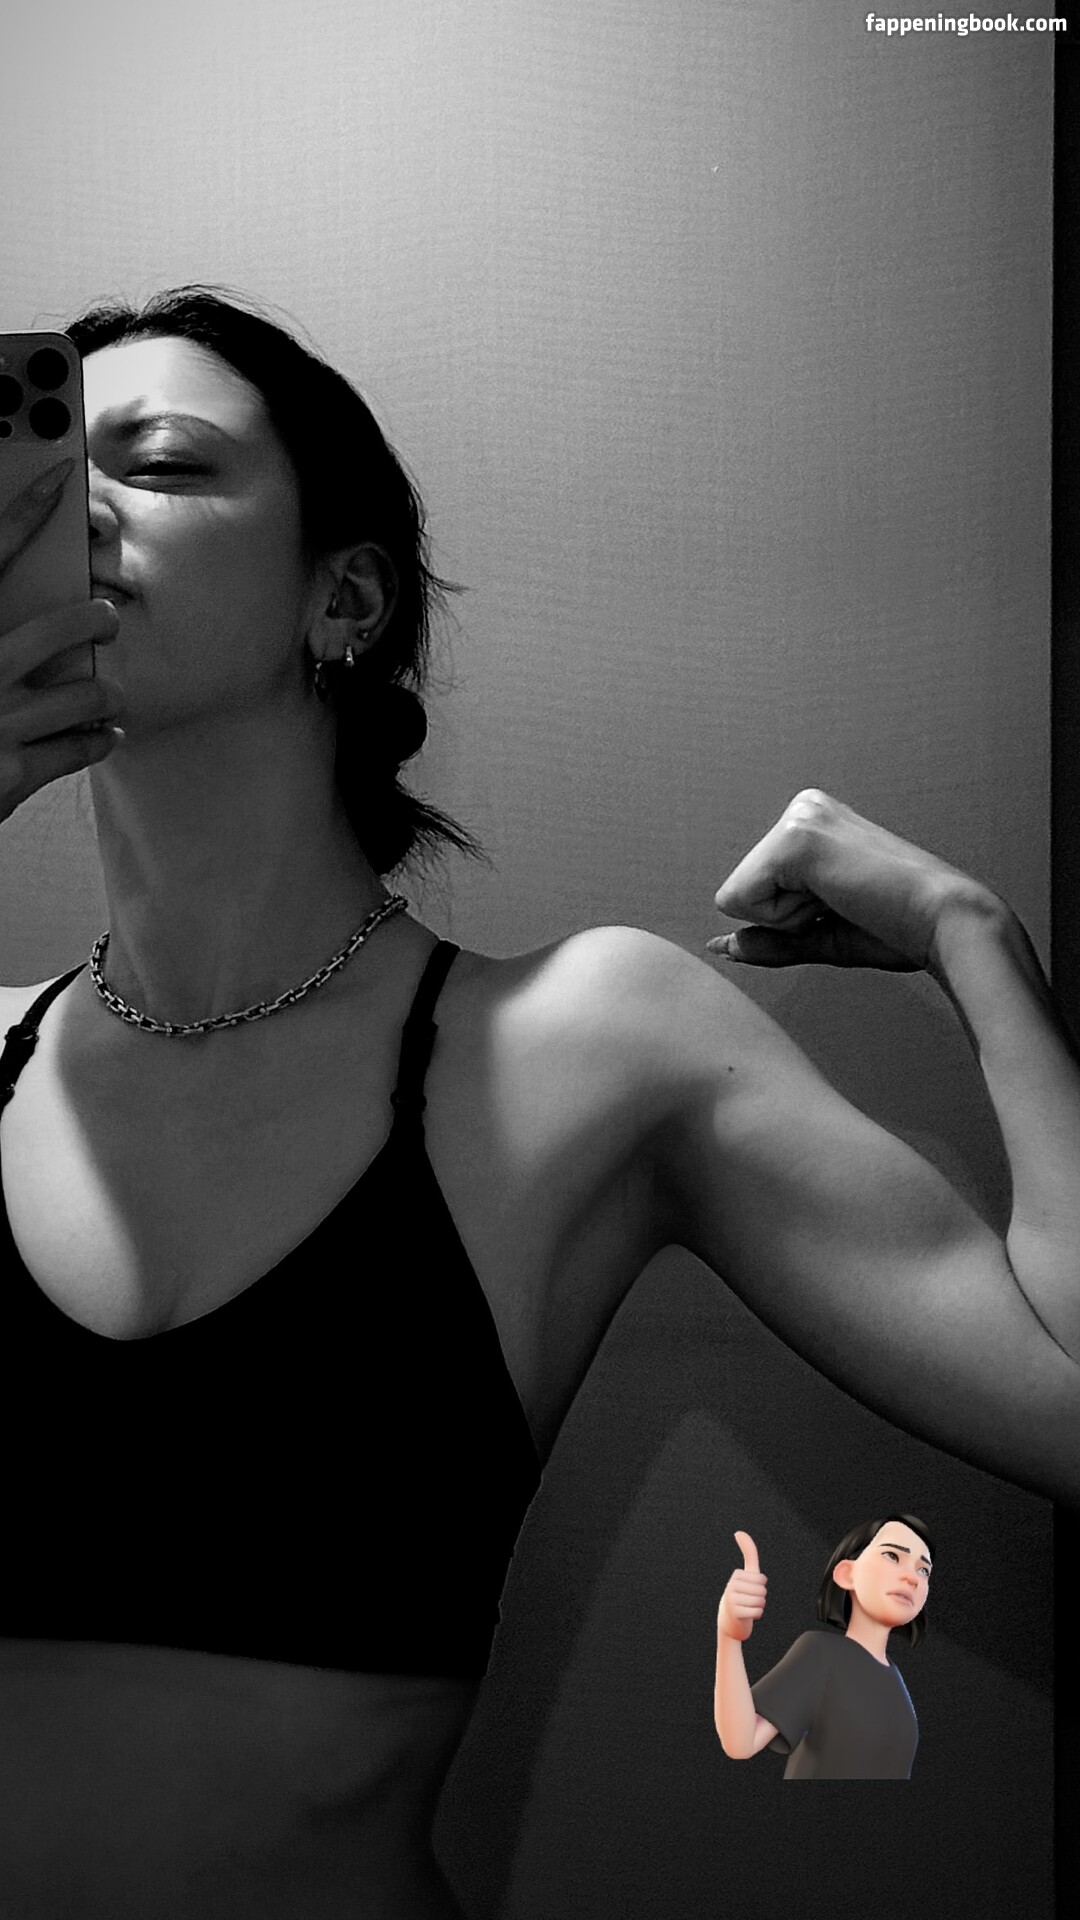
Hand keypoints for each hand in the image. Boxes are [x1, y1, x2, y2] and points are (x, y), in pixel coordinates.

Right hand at [0, 465, 124, 826]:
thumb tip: (8, 596)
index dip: (25, 510)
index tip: (58, 477)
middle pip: (60, 628)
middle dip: (94, 622)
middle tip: (106, 621)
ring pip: (84, 695)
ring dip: (106, 695)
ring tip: (110, 694)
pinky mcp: (15, 771)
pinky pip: (79, 748)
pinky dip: (99, 739)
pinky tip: (104, 734)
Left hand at [708, 788, 990, 971]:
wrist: (945, 924)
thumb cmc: (898, 929)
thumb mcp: (820, 935)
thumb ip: (770, 938)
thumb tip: (721, 946)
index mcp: (811, 821)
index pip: (754, 888)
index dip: (791, 917)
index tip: (846, 904)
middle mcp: (802, 808)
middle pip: (740, 890)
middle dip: (785, 917)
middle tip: (847, 904)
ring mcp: (798, 818)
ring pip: (739, 897)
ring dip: (788, 917)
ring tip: (847, 899)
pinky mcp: (795, 839)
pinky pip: (744, 900)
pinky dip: (785, 918)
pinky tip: (839, 897)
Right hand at [717, 1531, 766, 1641]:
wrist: (729, 1623)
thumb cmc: (741, 1594)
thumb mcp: (747, 1574)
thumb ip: (748, 1553)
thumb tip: (739, 1532)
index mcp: (736, 1576)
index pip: (762, 1579)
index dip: (760, 1587)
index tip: (749, 1591)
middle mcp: (731, 1586)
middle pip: (762, 1590)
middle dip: (760, 1598)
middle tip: (749, 1602)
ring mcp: (732, 1599)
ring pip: (761, 1601)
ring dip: (759, 1607)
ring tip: (748, 1608)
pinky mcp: (735, 1613)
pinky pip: (758, 1611)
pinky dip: (757, 1615)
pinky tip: (748, 1616)